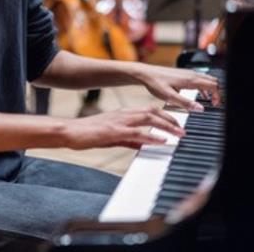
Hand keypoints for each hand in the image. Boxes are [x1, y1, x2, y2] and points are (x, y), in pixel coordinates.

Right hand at [63, 106, 184, 149]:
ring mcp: (119, 121)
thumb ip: (130, 139)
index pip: (149, 110)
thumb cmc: (88, 134)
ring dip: (166, 126)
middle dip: (171, 119)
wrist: (70, 132)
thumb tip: (145, 143)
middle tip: (183, 128)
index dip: (165, 115)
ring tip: (179, 133)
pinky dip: (152, 136)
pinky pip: (137, 133)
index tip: (177, 122)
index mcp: (123, 114)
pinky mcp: (114, 131)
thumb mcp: (113, 136)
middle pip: (153, 111)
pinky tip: (161, 141)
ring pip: (148, 119)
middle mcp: (124, 114)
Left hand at [134, 65, 220, 110]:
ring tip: (210, 101)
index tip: (216, 105)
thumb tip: (200, 109)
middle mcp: (191, 74)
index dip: (218, 95)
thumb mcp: (169, 96)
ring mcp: (188, 73)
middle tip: (215, 104)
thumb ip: (185, 103)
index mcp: (190, 80)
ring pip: (207, 79)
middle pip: (213, 81)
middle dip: (218, 92)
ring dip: (211, 89)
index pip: (213, 85)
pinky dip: (205, 86)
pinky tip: (200, 95)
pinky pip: (200, 79)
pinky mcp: (184, 74)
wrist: (146, 74)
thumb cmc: (156, 83)